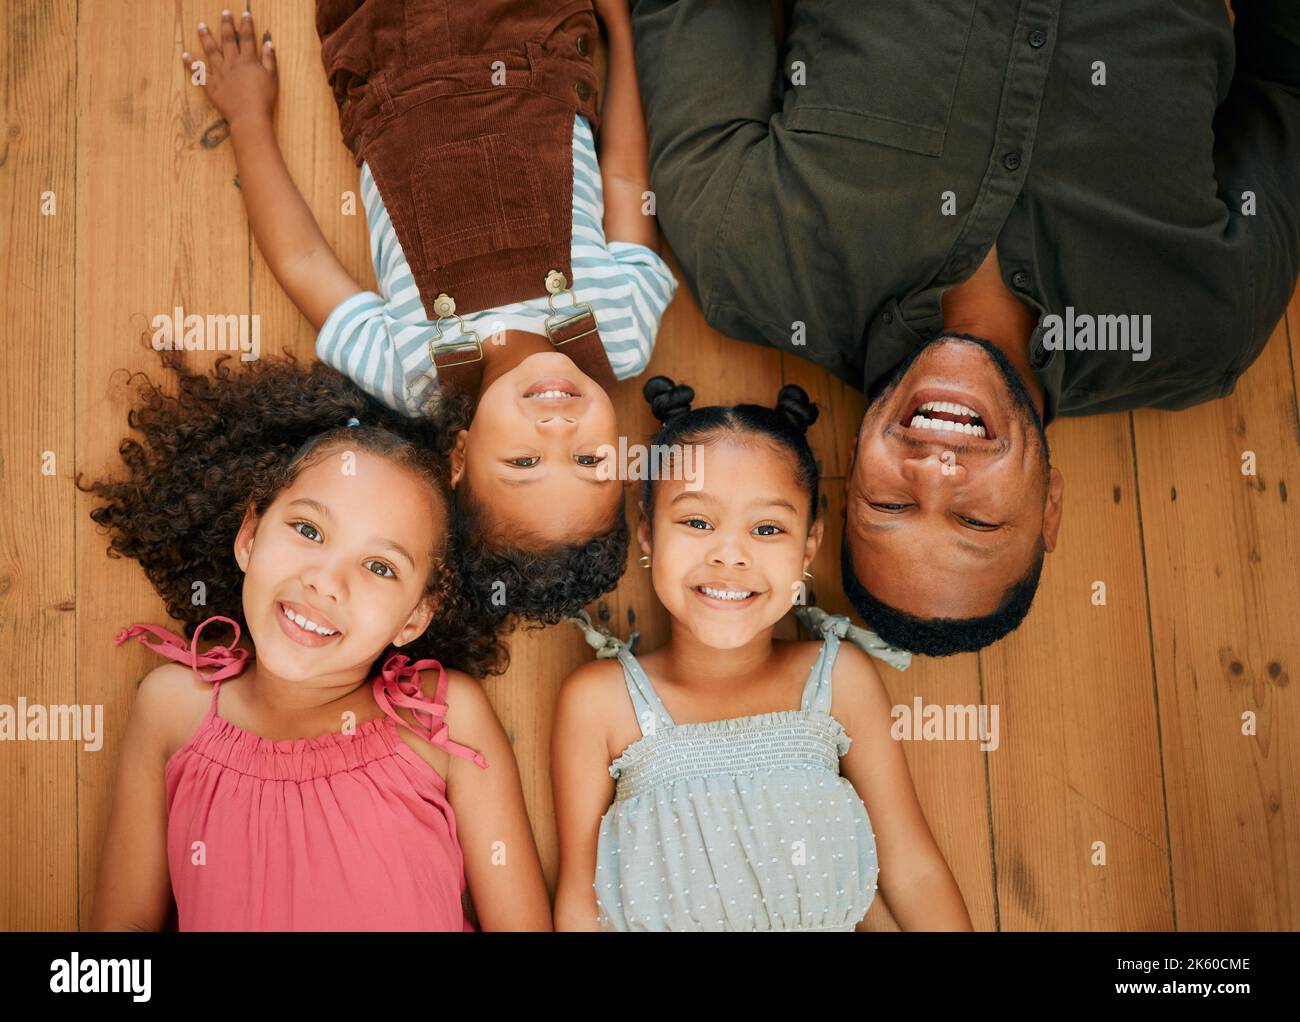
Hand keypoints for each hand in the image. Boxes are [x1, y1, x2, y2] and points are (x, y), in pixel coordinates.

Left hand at [180, 9, 277, 127]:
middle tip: (223, 13)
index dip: (246, 25)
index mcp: (248, 61)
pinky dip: (191, 64)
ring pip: (211, 51)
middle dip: (226, 25)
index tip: (244, 14)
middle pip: (228, 40)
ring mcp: (220, 73)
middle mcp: (232, 63)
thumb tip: (268, 43)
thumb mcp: (271, 79)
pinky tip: (184, 55)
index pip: (247, 38)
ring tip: (201, 26)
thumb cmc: (263, 99)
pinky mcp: (211, 85)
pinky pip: (199, 72)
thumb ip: (269, 60)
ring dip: (206, 37)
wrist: (249, 116)